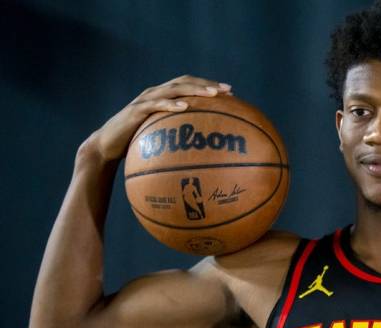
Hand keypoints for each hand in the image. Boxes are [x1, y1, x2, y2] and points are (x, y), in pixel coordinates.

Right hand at [81, 75, 231, 162]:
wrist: (106, 146)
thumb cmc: (137, 144)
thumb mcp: (162, 139)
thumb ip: (179, 137)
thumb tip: (206, 151)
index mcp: (164, 98)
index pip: (190, 86)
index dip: (209, 86)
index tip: (231, 92)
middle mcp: (155, 93)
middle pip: (185, 82)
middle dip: (207, 84)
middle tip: (227, 90)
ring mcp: (145, 100)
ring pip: (173, 89)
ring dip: (194, 90)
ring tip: (212, 94)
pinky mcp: (135, 111)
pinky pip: (155, 105)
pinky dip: (170, 104)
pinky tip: (184, 107)